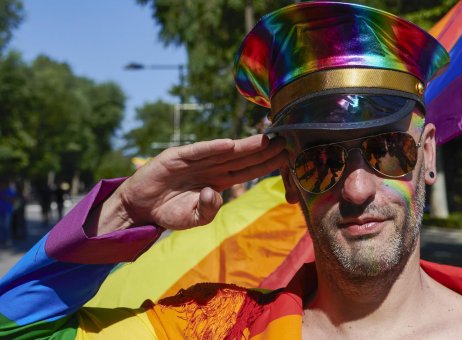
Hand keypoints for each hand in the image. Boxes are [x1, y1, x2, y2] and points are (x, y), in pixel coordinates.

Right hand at [89, 135, 286, 234]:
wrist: (140, 209)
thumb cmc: (171, 212)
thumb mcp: (194, 219)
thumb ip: (208, 210)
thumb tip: (214, 193)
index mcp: (219, 181)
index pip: (248, 170)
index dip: (267, 163)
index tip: (287, 155)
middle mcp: (211, 167)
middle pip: (242, 157)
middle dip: (264, 150)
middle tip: (286, 139)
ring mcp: (194, 160)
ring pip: (224, 152)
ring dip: (245, 145)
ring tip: (265, 138)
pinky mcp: (175, 157)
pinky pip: (197, 152)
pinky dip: (211, 147)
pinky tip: (229, 144)